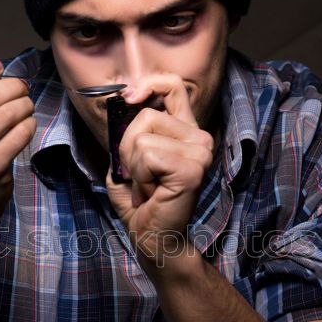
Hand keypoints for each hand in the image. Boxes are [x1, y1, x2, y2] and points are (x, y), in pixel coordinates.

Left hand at [106, 74, 213, 263]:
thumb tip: (121, 104)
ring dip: (133, 166)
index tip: (129, 98)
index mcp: (186, 132)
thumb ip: (128, 133)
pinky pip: (146, 155)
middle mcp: (199, 138)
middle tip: (140, 176)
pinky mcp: (192, 168)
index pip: (173, 86)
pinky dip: (140, 177)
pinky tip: (153, 192)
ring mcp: (200, 152)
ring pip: (142, 135)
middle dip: (128, 146)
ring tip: (148, 186)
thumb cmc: (143, 202)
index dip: (148, 84)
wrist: (155, 237)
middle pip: (146, 114)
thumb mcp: (129, 161)